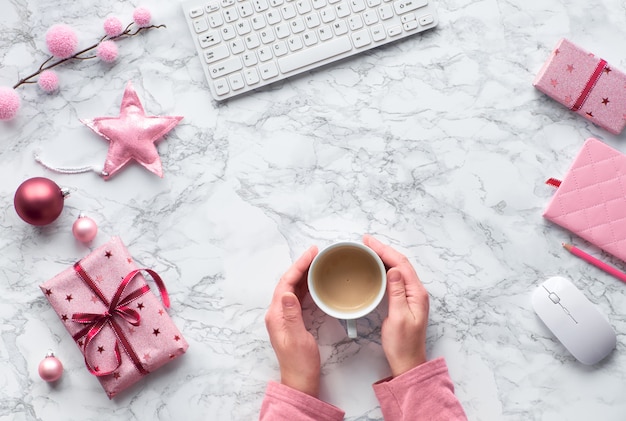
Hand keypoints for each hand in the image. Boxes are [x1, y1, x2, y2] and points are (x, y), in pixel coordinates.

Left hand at [264, 246, 320, 396]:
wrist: (300, 380)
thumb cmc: (299, 363)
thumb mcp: (297, 339)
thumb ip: (291, 315)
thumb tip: (288, 293)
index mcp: (276, 315)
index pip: (286, 283)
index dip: (298, 266)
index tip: (311, 253)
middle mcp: (277, 313)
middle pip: (288, 282)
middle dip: (301, 266)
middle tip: (317, 253)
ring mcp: (284, 316)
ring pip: (293, 288)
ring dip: (304, 274)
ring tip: (317, 262)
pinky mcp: (292, 320)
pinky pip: (298, 297)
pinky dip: (307, 286)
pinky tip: (315, 281)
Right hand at [363, 235, 428, 377]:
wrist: (407, 361)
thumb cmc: (402, 344)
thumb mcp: (397, 318)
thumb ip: (397, 292)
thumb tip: (393, 269)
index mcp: (416, 293)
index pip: (401, 264)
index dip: (385, 250)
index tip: (369, 242)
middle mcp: (416, 291)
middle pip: (401, 263)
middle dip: (384, 249)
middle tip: (366, 241)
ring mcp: (412, 296)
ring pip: (399, 269)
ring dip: (385, 256)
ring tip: (369, 249)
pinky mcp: (405, 300)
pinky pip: (396, 278)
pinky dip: (386, 268)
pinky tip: (377, 266)